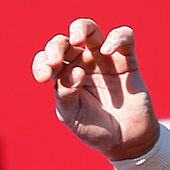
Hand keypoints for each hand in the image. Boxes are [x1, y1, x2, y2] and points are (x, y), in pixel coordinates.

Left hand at [30, 19, 158, 160]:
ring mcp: (103, 61)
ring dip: (82, 29)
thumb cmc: (94, 128)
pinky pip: (124, 38)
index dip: (42, 62)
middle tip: (56, 61)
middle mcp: (81, 65)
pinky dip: (116, 38)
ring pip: (91, 32)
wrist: (125, 140)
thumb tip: (74, 71)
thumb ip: (66, 94)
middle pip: (65, 42)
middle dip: (56, 46)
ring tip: (78, 40)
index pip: (46, 60)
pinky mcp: (127, 61)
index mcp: (63, 78)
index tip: (44, 78)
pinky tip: (107, 50)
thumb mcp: (72, 116)